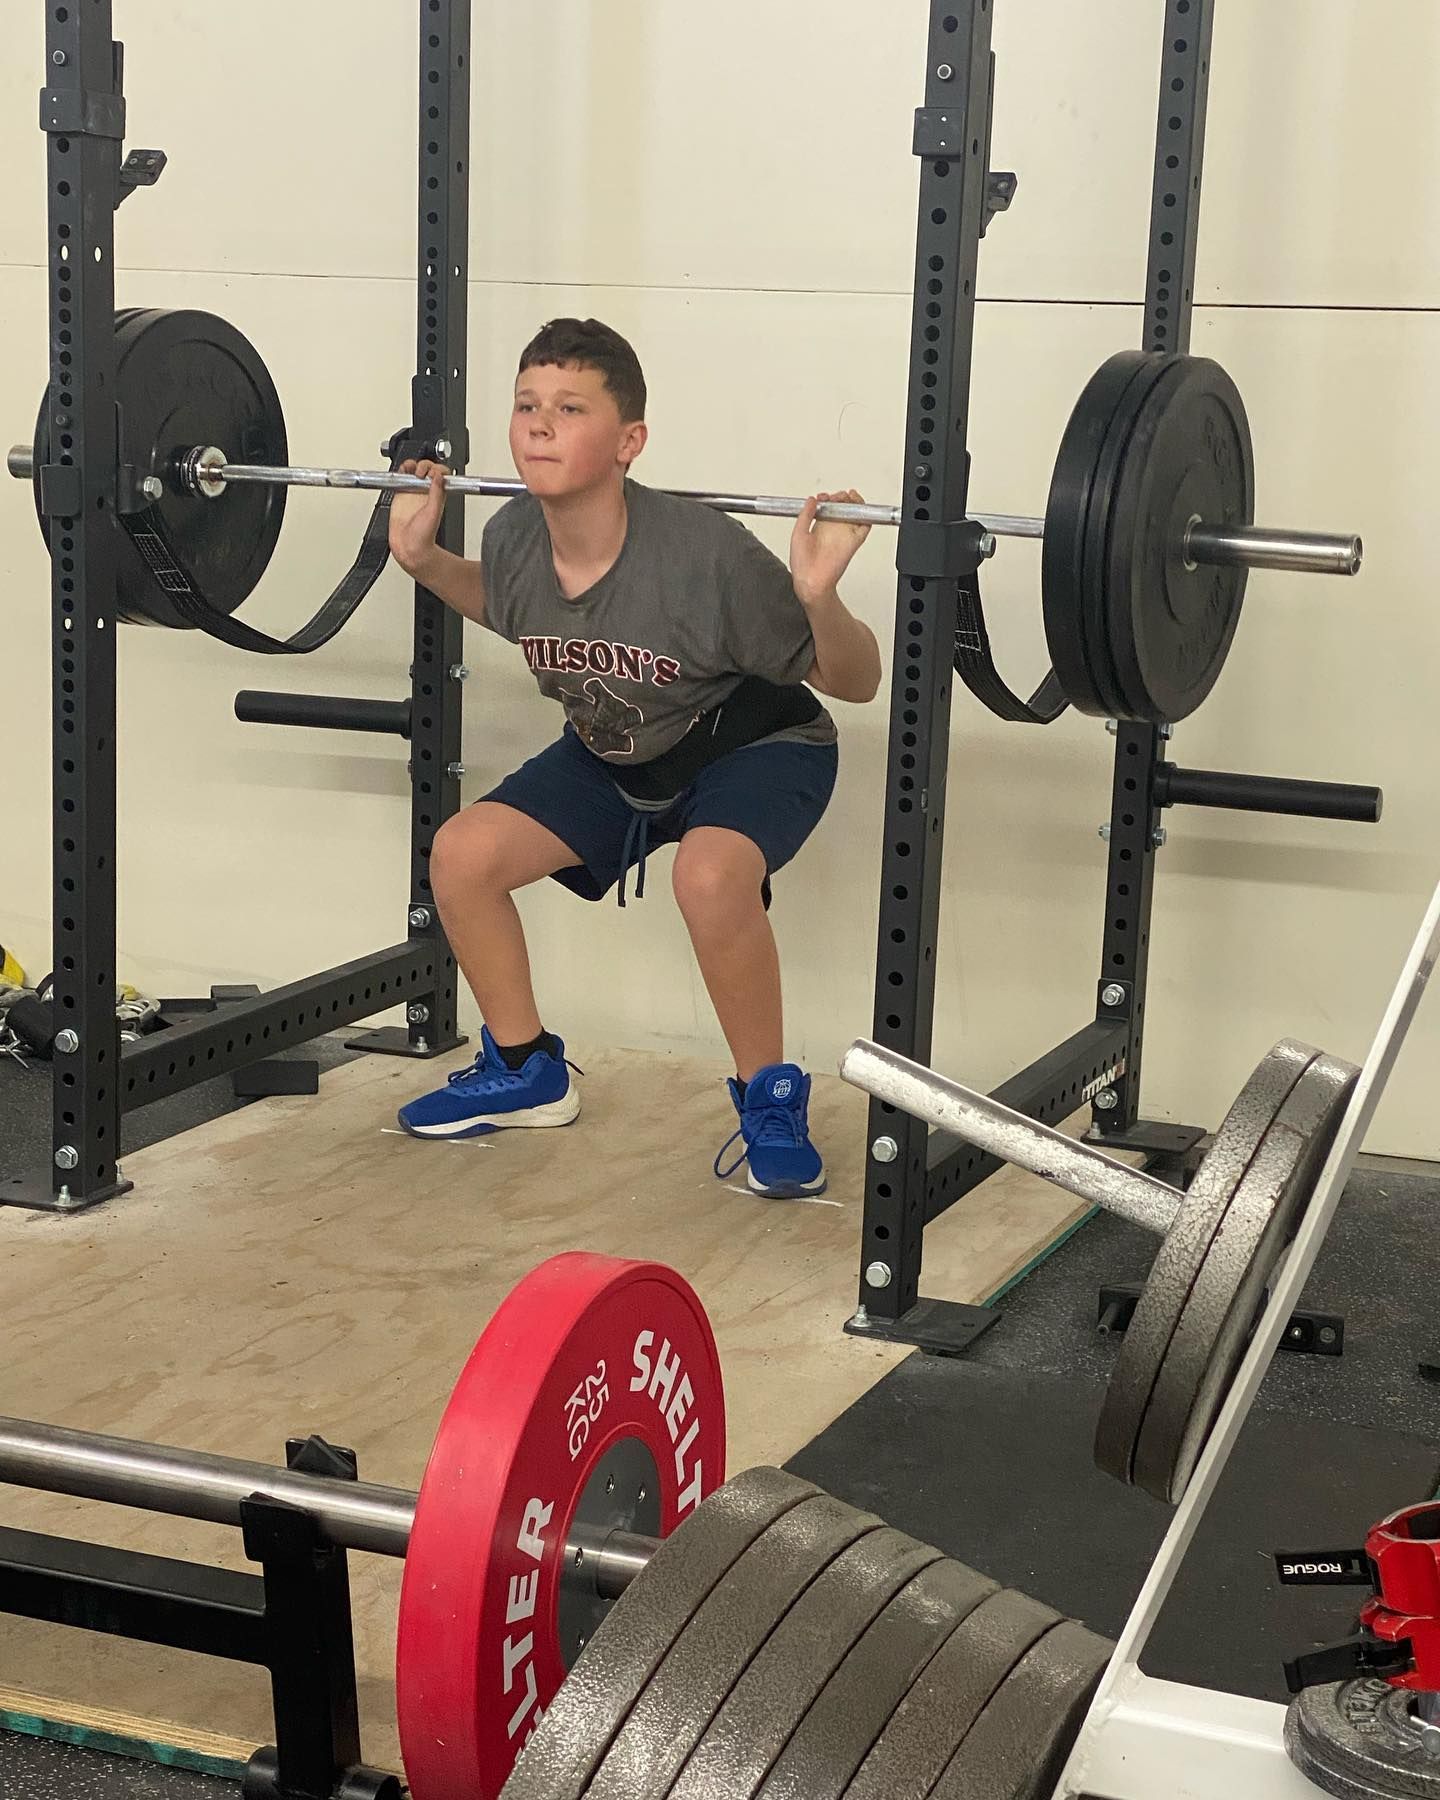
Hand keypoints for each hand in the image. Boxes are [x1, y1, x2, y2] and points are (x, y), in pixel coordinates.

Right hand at [388, 459, 448, 577]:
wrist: (409, 547)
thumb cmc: (424, 536)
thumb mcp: (433, 512)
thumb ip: (436, 493)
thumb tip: (440, 476)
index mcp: (438, 495)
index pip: (441, 474)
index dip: (438, 469)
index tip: (433, 473)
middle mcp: (426, 492)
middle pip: (427, 468)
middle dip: (425, 465)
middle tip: (421, 473)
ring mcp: (413, 492)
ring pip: (413, 469)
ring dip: (413, 465)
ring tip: (413, 471)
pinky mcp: (400, 494)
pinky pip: (400, 477)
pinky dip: (400, 470)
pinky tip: (402, 472)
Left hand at [789, 489, 870, 605]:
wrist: (811, 581)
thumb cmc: (802, 564)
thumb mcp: (798, 533)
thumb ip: (805, 515)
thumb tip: (811, 499)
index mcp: (819, 527)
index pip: (828, 507)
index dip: (827, 499)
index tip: (823, 496)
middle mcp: (832, 530)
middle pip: (842, 507)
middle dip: (841, 497)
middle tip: (837, 496)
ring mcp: (844, 535)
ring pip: (854, 513)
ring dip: (854, 501)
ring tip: (848, 496)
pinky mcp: (854, 542)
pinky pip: (864, 526)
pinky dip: (865, 515)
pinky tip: (858, 507)